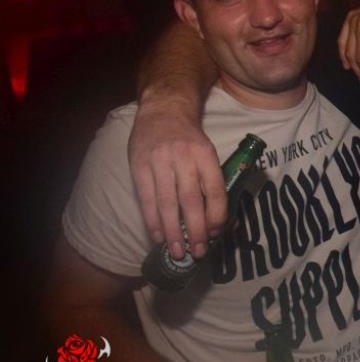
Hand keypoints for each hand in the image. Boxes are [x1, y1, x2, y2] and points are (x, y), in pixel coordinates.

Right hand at [129, 98, 224, 258]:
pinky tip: (158, 236)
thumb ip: (212, 179)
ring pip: (166, 203)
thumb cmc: (190, 139)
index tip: (217, 233)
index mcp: (205, 154)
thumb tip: (218, 218)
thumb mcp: (208, 151)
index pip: (215, 189)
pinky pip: (146, 198)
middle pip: (190, 200)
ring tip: (177, 252)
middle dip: (195, 230)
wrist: (163, 110)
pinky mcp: (139, 166)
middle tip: (199, 252)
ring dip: (172, 231)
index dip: (216, 214)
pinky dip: (152, 220)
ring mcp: (159, 162)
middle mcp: (183, 158)